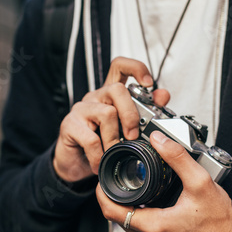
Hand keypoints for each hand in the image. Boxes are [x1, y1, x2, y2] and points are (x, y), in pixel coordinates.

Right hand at [53, 57, 169, 181]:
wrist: (76, 164)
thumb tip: (162, 95)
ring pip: (106, 113)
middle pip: (116, 89)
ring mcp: (81, 109)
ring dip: (114, 138)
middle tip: (133, 135)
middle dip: (131, 114)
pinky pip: (91, 138)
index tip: (149, 84)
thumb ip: (145, 111)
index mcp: (110, 95)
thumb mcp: (126, 129)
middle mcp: (95, 97)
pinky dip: (99, 154)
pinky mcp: (69, 125)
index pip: (120, 66)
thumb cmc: (102, 144)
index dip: (136, 69)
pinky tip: (100, 161)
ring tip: (114, 152)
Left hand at [97, 131, 231, 231]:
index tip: (103, 180)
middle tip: (124, 181)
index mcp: (156, 227)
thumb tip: (158, 139)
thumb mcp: (200, 181)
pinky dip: (140, 221)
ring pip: (128, 228)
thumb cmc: (219, 218)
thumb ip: (177, 157)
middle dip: (117, 199)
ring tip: (139, 192)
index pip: (112, 212)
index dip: (103, 194)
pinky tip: (151, 208)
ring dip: (129, 210)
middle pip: (118, 218)